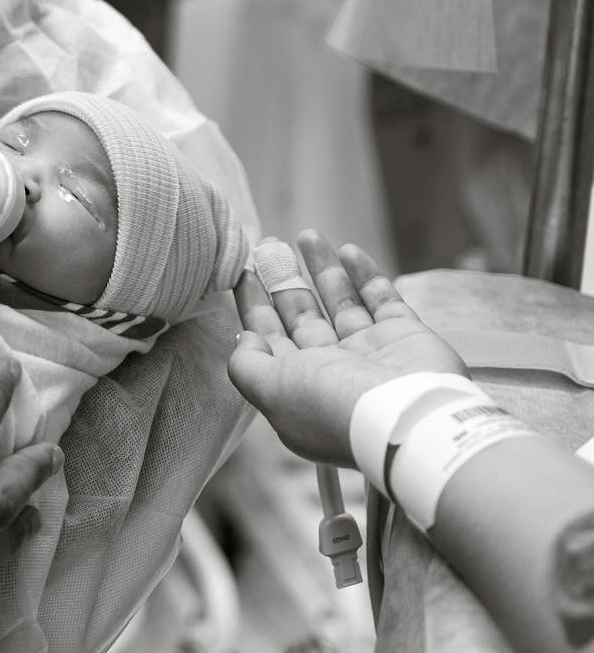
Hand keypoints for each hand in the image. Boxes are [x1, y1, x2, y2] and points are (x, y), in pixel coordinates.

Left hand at [226, 231, 469, 465]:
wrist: (408, 418)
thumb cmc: (334, 406)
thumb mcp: (273, 390)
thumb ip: (248, 366)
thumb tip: (244, 339)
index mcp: (301, 386)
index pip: (270, 338)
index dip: (255, 304)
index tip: (245, 270)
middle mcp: (335, 370)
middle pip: (304, 316)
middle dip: (285, 280)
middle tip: (272, 245)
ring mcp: (372, 353)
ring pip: (341, 302)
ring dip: (323, 268)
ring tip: (307, 235)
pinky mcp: (405, 336)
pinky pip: (382, 299)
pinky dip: (366, 275)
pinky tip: (348, 250)